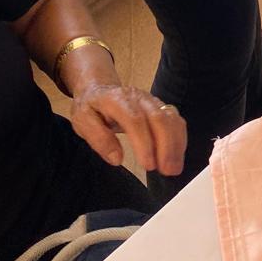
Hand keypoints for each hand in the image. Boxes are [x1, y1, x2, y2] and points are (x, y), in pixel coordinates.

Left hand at [71, 84, 186, 176]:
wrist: (99, 89)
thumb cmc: (91, 107)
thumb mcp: (82, 122)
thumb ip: (98, 139)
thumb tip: (117, 158)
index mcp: (117, 100)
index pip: (135, 119)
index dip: (144, 142)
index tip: (148, 165)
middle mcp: (139, 98)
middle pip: (159, 117)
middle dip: (166, 146)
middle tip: (166, 171)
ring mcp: (152, 101)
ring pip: (171, 118)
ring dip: (175, 144)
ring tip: (173, 169)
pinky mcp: (161, 107)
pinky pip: (175, 120)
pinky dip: (179, 139)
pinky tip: (176, 157)